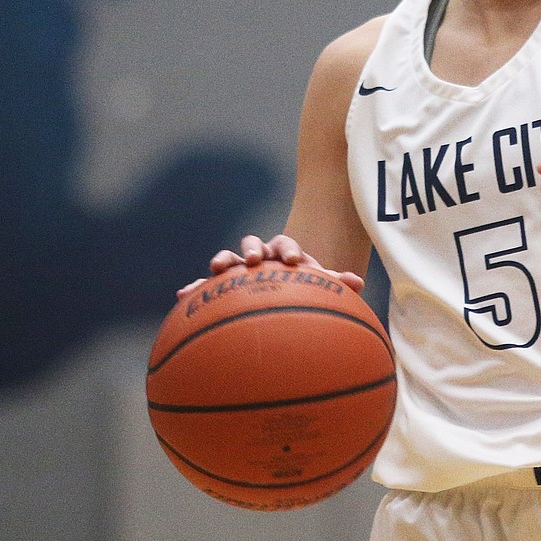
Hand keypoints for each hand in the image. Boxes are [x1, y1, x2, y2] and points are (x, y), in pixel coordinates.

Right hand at [176, 234, 365, 297]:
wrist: (281, 297)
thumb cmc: (302, 290)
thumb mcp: (318, 287)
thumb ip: (335, 284)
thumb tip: (358, 283)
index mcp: (283, 253)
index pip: (284, 244)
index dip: (288, 249)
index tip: (293, 260)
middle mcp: (260, 257)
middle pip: (253, 244)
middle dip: (253, 249)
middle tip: (256, 260)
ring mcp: (239, 271)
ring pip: (229, 260)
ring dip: (223, 260)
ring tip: (217, 268)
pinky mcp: (222, 287)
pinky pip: (206, 285)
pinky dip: (195, 287)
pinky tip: (182, 295)